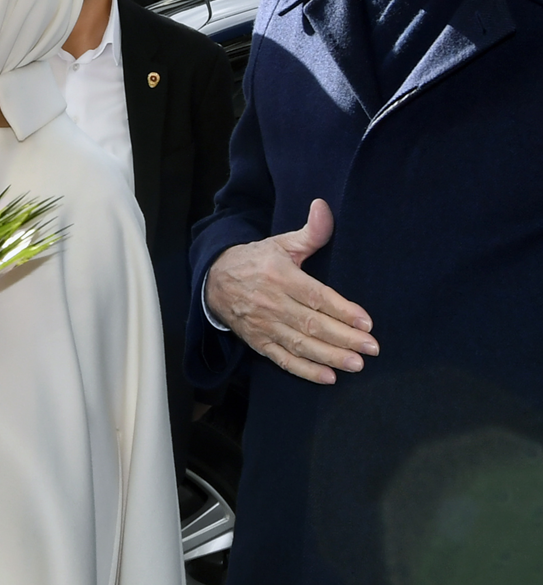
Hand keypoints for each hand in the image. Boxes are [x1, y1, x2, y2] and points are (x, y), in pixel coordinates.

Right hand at [205, 199, 377, 384]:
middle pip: (312, 324)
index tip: (366, 322)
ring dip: (329, 356)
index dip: (342, 311)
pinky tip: (327, 376)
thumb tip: (324, 207)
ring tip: (356, 364)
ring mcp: (263, 324)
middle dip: (344, 338)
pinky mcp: (257, 341)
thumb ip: (310, 232)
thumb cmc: (255, 260)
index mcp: (280, 276)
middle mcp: (271, 302)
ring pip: (300, 344)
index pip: (316, 296)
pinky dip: (304, 370)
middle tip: (371, 348)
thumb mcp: (280, 243)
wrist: (213, 279)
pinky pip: (282, 359)